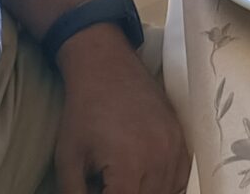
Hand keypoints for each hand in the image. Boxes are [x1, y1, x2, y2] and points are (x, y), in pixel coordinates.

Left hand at [52, 30, 188, 193]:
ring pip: (169, 191)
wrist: (106, 67)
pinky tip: (149, 182)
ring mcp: (174, 147)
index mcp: (128, 166)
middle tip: (110, 183)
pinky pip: (182, 176)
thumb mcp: (68, 160)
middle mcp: (158, 159)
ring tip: (126, 182)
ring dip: (149, 192)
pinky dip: (168, 186)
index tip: (101, 190)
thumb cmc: (83, 113)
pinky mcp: (181, 137)